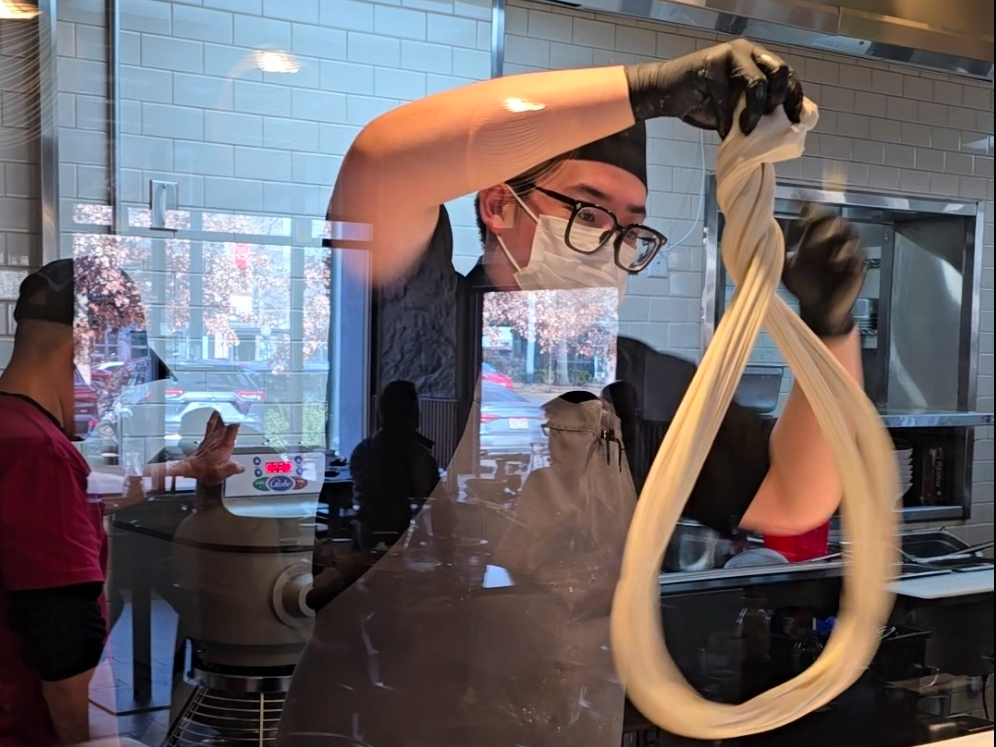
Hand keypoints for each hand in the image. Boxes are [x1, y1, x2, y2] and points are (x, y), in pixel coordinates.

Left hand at [172, 410, 243, 484]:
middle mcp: (218, 438)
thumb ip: (235, 467)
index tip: (243, 409)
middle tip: (239, 404)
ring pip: (219, 420)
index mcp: (225, 444)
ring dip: (224, 412)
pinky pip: (211, 424)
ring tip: (229, 404)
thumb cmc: (206, 470)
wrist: (191, 470)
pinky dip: (214, 417)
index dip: (238, 417)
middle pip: (226, 420)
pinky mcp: (206, 439)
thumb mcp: (225, 472)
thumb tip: (242, 467)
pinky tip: (215, 414)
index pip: (233, 426)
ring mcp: (211, 437)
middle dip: (233, 411)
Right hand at [626, 39, 803, 138]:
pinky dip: (727, 120)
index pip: (786, 75)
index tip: (796, 123)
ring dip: (755, 112)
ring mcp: (729, 55)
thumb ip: (757, 110)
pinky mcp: (710, 64)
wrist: (665, 94)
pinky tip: (725, 132)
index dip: (795, 98)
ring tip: (747, 131)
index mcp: (757, 60)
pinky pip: (727, 96)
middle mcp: (747, 52)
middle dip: (779, 101)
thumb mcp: (737, 108)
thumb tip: (784, 128)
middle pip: (780, 71)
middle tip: (771, 124)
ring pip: (757, 82)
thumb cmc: (702, 103)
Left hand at [782, 204, 865, 337]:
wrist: (817, 311)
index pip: (816, 219)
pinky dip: (847, 257)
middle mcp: (833, 244)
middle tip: (812, 217)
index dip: (810, 210)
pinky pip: (857, 259)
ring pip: (850, 236)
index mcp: (817, 241)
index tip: (801, 203)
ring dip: (837, 234)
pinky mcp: (857, 270)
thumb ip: (779, 253)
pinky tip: (836, 260)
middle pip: (835, 222)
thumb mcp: (787, 269)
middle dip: (824, 218)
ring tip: (825, 234)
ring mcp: (847, 256)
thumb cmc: (803, 287)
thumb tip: (762, 236)